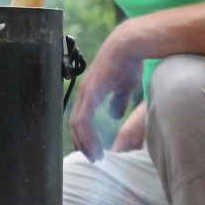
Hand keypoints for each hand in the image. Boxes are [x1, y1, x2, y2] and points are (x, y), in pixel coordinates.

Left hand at [69, 25, 143, 160]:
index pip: (80, 118)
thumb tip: (114, 115)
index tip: (95, 149)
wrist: (129, 46)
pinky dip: (87, 135)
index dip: (85, 135)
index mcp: (90, 92)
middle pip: (75, 124)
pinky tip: (95, 145)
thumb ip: (117, 101)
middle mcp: (84, 93)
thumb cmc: (128, 63)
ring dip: (84, 142)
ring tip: (95, 156)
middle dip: (83, 143)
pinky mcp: (91, 93)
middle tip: (93, 158)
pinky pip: (83, 119)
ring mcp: (85, 92)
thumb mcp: (123, 87)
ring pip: (77, 124)